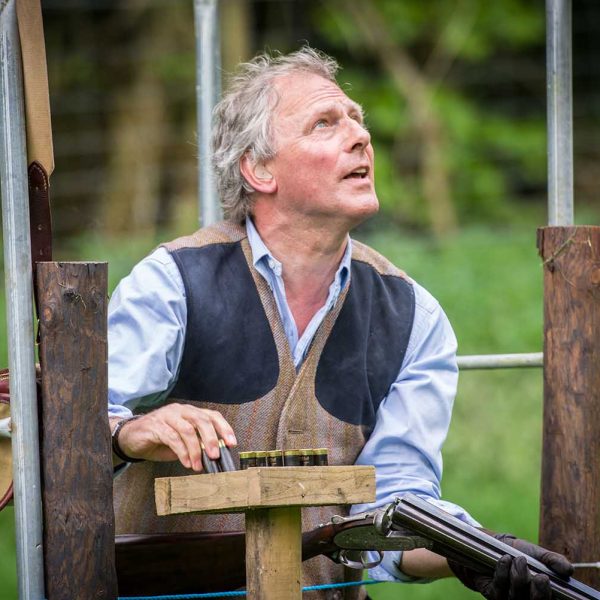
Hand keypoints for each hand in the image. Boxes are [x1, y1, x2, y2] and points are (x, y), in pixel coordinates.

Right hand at [112, 403, 236, 470]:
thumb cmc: (160, 439)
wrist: (131, 438)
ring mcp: (167, 416)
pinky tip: (186, 462)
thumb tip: (214, 456)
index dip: (224, 428)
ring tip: (198, 465)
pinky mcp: (155, 425)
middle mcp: (181, 411)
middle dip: (211, 438)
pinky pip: (172, 437)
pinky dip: (182, 452)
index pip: (212, 416)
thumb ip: (197, 445)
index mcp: (190, 413)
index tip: (232, 443)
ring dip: (195, 449)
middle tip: (215, 455)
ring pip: (187, 429)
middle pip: (201, 420)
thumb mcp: (183, 442)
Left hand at [448, 533, 572, 598]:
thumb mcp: (538, 554)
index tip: (546, 578)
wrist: (493, 544)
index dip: (548, 595)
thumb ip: (553, 561)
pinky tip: (505, 559)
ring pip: (516, 597)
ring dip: (518, 576)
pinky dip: (503, 572)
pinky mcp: (493, 595)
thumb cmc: (519, 551)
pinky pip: (499, 588)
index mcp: (540, 594)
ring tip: (518, 559)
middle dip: (537, 592)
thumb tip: (570, 570)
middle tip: (539, 576)